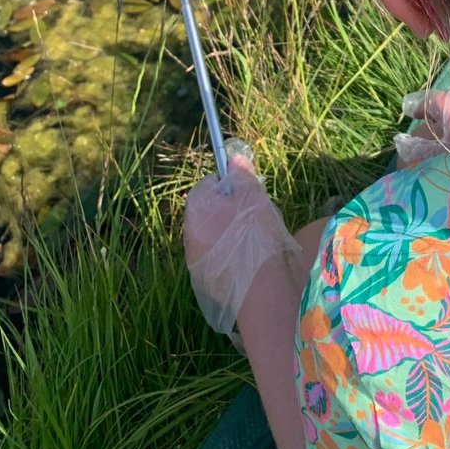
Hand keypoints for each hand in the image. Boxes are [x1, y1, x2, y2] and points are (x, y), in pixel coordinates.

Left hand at [184, 140, 300, 335]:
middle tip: (257, 215)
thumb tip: (233, 156)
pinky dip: (233, 256)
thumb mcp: (254, 198)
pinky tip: (252, 261)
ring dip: (231, 234)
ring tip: (258, 239)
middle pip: (210, 212)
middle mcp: (189, 236)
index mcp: (196, 211)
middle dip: (231, 210)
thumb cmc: (255, 238)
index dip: (230, 186)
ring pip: (215, 237)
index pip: (207, 187)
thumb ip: (241, 176)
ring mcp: (196, 262)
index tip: (249, 193)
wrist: (260, 292)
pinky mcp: (206, 283)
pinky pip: (219, 259)